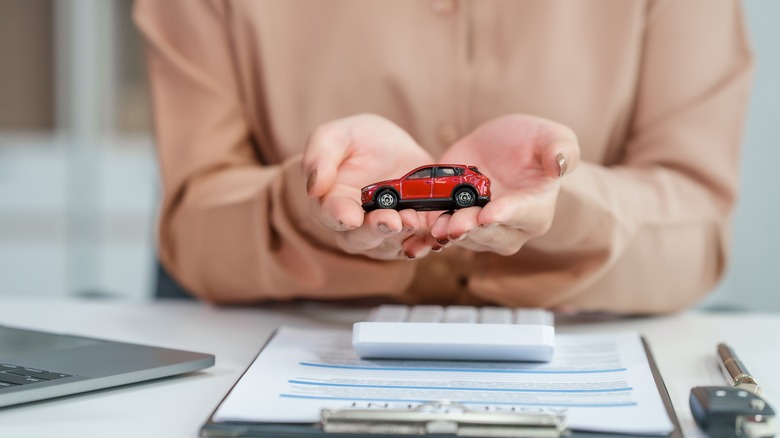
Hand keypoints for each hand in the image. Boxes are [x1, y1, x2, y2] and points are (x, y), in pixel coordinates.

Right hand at [302, 114, 435, 259]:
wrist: (396, 146)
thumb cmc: (359, 140)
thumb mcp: (337, 135)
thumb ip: (320, 156)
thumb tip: (313, 187)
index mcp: (331, 202)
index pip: (331, 214)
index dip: (340, 216)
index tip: (350, 217)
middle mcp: (355, 226)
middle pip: (360, 238)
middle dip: (376, 231)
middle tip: (391, 221)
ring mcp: (384, 234)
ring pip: (390, 245)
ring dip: (402, 237)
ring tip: (413, 220)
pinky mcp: (412, 234)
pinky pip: (418, 245)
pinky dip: (425, 243)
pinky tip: (434, 236)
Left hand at [430, 115, 579, 254]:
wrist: (499, 148)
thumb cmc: (531, 143)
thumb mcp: (550, 136)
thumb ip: (561, 148)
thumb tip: (561, 164)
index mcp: (537, 209)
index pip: (524, 215)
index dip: (507, 215)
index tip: (490, 214)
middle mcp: (511, 228)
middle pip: (492, 234)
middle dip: (472, 229)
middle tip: (456, 223)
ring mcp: (482, 230)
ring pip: (465, 237)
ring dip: (449, 232)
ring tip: (436, 226)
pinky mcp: (456, 223)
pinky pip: (442, 234)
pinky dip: (430, 233)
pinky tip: (418, 229)